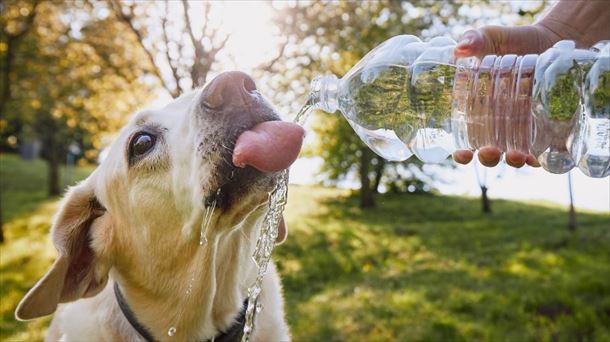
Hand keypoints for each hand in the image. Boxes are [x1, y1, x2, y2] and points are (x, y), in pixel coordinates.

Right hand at [451, 24, 560, 167]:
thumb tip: (460, 49)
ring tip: (517, 156)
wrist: (548, 40)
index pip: (464, 140)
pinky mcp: (544, 127)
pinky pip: (540, 150)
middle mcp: (496, 126)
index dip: (461, 153)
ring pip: (514, 156)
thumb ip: (474, 40)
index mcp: (475, 111)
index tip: (461, 154)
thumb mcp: (490, 37)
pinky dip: (538, 157)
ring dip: (513, 160)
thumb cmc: (511, 41)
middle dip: (488, 158)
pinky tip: (536, 157)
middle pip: (487, 154)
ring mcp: (520, 129)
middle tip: (489, 151)